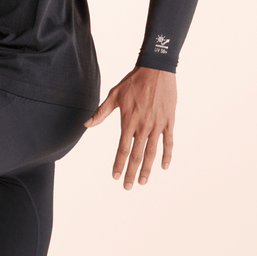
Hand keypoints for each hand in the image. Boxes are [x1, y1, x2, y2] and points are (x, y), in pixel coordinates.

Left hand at [85, 67, 175, 188]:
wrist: (156, 69)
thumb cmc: (133, 81)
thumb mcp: (114, 95)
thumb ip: (101, 112)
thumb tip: (87, 124)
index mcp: (128, 121)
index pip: (122, 149)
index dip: (118, 164)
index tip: (115, 176)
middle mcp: (143, 126)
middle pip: (136, 155)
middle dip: (132, 173)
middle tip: (128, 187)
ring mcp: (157, 124)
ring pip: (152, 152)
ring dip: (147, 168)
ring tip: (143, 181)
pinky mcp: (169, 121)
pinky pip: (169, 141)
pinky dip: (167, 154)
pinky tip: (164, 166)